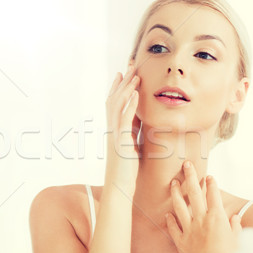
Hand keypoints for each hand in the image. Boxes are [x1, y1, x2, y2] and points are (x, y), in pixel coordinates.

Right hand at [104, 65, 140, 194]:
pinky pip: (124, 118)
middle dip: (123, 82)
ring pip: (118, 105)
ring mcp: (114, 133)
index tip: (125, 74)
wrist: (119, 186)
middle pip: (115, 99)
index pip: (115, 103)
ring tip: (134, 75)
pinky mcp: (120, 140)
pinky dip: (130, 105)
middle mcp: (112, 129)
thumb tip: (141, 121)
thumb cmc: (126, 170)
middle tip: (129, 66)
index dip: (119, 87)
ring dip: (127, 88)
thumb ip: (134, 132)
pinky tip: (135, 94)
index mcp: (115, 129)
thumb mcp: (131, 146)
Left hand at [165, 161, 241, 252]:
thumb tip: (235, 218)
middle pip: (194, 194)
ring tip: (172, 182)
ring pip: (180, 206)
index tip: (208, 176)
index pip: (213, 195)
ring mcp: (190, 230)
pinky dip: (170, 220)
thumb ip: (236, 227)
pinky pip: (174, 227)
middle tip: (186, 164)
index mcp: (218, 218)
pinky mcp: (181, 242)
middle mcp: (202, 220)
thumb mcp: (238, 241)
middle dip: (191, 177)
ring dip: (176, 193)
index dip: (211, 184)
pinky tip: (167, 214)